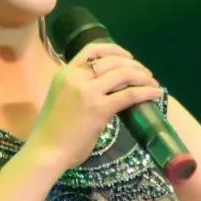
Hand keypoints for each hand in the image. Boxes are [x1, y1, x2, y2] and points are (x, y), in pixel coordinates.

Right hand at [28, 41, 161, 170]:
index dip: (114, 50)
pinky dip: (145, 92)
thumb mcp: (61, 99)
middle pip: (112, 61)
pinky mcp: (99, 109)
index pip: (92, 50)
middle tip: (145, 73)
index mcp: (65, 73)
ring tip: (152, 82)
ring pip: (123, 74)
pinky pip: (129, 95)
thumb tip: (104, 90)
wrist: (45, 151)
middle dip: (134, 64)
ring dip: (142, 76)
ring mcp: (87, 92)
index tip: (128, 56)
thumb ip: (78, 89)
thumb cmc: (52, 131)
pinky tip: (155, 94)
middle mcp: (76, 78)